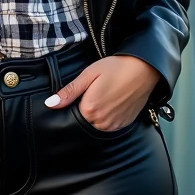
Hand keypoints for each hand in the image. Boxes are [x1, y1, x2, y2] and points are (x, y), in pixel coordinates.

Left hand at [44, 55, 160, 130]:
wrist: (144, 69)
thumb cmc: (116, 68)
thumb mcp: (89, 74)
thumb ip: (69, 91)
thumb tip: (50, 104)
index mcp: (90, 109)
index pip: (72, 113)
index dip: (76, 102)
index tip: (84, 91)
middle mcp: (102, 122)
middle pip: (85, 120)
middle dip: (86, 108)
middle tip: (96, 91)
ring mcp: (114, 125)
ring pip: (97, 124)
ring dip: (97, 114)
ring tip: (106, 95)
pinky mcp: (124, 124)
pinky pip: (110, 126)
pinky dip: (108, 116)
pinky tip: (113, 101)